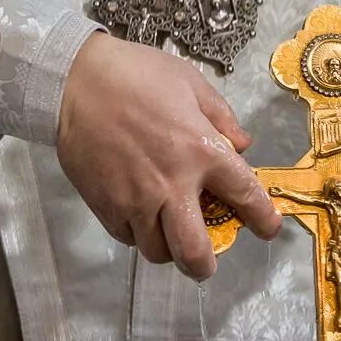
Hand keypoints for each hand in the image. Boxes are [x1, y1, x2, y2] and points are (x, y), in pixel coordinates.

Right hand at [57, 33, 280, 279]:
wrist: (72, 79)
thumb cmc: (136, 75)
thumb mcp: (191, 83)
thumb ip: (222, 118)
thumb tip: (242, 145)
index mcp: (201, 151)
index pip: (245, 196)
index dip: (263, 219)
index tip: (268, 229)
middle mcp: (171, 184)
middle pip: (194, 252)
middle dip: (204, 265)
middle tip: (205, 262)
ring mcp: (135, 200)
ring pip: (157, 251)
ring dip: (168, 249)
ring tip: (168, 233)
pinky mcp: (104, 205)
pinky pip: (127, 238)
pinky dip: (137, 235)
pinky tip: (140, 217)